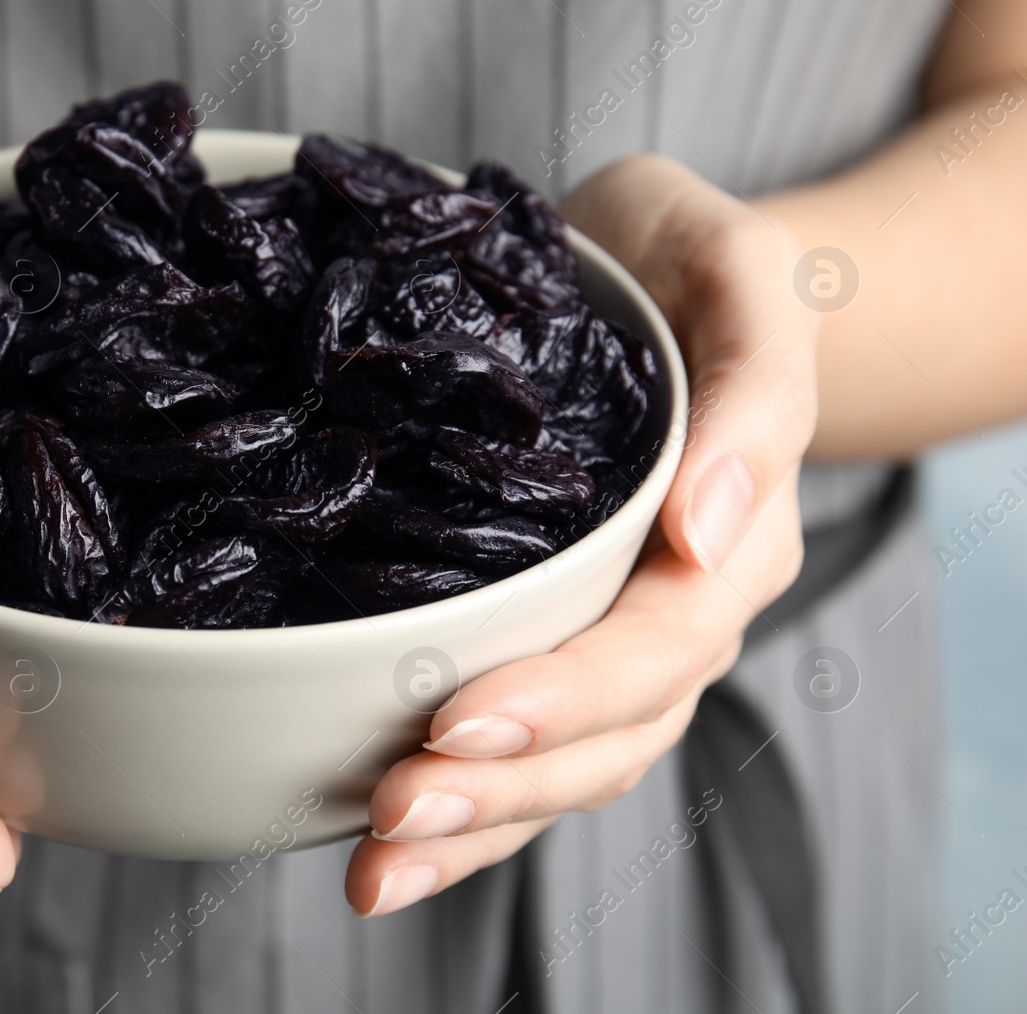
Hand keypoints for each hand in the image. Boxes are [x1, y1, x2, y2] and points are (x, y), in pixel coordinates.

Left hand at [345, 155, 817, 915]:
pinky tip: (374, 842)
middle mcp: (676, 611)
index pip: (655, 646)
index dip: (561, 697)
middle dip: (500, 789)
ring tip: (372, 865)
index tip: (454, 724)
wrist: (647, 271)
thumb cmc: (685, 263)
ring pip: (562, 769)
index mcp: (728, 538)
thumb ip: (755, 390)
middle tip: (389, 812)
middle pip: (605, 735)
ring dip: (472, 830)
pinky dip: (461, 807)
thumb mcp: (739, 276)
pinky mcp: (550, 641)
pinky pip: (520, 747)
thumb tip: (709, 527)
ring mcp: (615, 640)